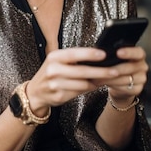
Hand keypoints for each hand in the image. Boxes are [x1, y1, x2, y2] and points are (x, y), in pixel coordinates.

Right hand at [23, 46, 147, 114]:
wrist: (35, 92)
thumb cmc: (51, 73)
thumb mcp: (58, 61)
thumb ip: (74, 59)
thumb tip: (98, 58)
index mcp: (54, 57)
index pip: (74, 54)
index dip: (90, 54)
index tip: (104, 54)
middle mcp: (53, 70)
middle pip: (82, 71)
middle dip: (100, 71)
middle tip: (115, 71)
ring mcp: (55, 84)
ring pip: (83, 84)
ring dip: (96, 82)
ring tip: (106, 78)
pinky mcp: (59, 96)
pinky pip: (79, 92)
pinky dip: (88, 89)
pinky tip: (94, 85)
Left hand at [97, 46, 147, 102]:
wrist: (120, 85)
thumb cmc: (116, 67)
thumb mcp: (116, 58)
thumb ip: (112, 54)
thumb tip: (98, 52)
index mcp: (139, 55)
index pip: (138, 52)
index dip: (129, 52)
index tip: (118, 52)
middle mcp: (142, 66)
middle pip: (130, 67)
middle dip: (114, 69)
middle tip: (102, 70)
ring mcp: (141, 79)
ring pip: (126, 79)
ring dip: (111, 79)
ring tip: (99, 78)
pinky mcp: (137, 89)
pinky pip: (125, 88)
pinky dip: (113, 86)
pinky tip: (105, 83)